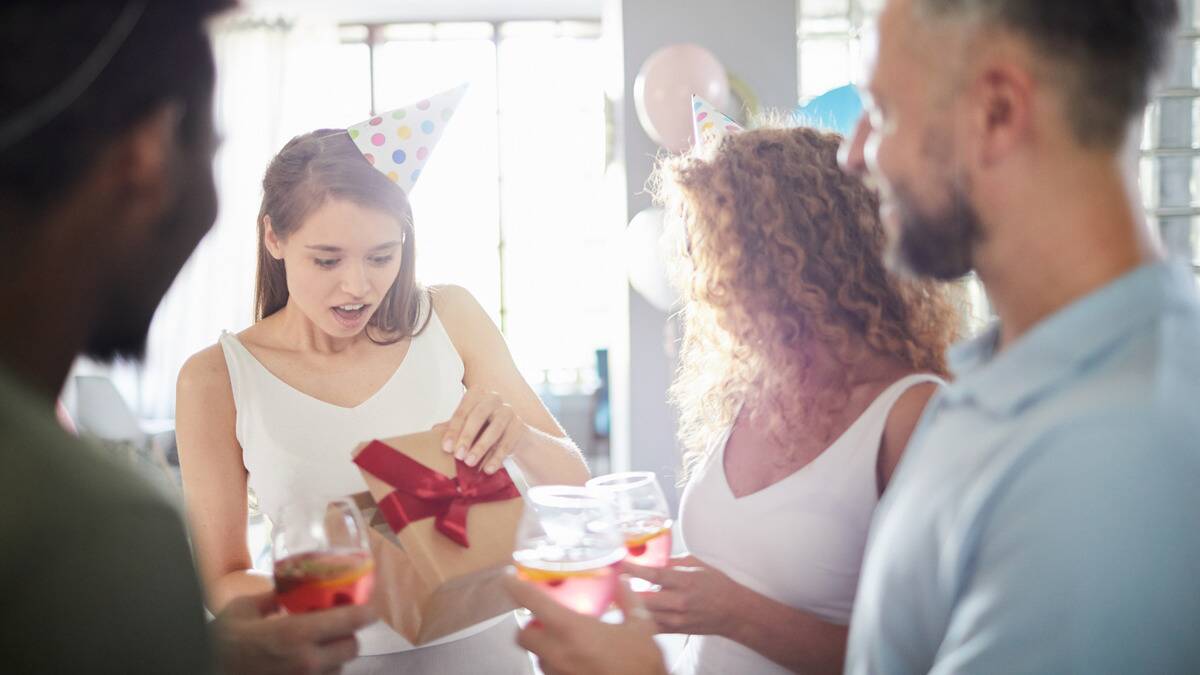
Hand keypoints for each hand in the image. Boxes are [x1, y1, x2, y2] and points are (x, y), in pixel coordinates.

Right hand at [212, 591, 375, 674]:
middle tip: (338, 627)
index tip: (368, 609)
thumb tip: (286, 589)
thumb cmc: (221, 642)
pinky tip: (305, 664)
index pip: (350, 622)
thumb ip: (272, 597)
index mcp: (296, 634)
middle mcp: (307, 662)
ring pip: (339, 669)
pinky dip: (320, 672)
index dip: (364, 613)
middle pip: (352, 648)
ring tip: (317, 648)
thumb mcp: (243, 609)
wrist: (206, 669)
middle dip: (348, 636)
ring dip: (334, 657)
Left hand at [434, 386, 529, 474]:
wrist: (512, 434)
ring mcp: (508, 411)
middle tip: (458, 456)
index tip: (446, 448)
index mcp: (477, 394)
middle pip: (479, 416)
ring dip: (481, 447)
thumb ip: (452, 427)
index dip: (453, 430)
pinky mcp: (520, 426)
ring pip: (495, 429)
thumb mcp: (467, 425)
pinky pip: (508, 443)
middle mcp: (494, 398)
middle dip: (467, 436)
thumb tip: (432, 432)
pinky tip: (487, 469)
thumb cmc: (483, 427)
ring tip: (470, 463)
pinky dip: (496, 457)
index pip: (463, 411)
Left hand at [505, 572, 666, 674]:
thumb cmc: (641, 663)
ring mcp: (559, 673)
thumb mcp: (640, 626)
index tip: (509, 580)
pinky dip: (558, 664)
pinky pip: (552, 672)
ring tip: (566, 642)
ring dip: (544, 647)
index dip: (516, 588)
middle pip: (523, 636)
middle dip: (529, 627)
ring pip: (537, 657)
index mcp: (572, 630)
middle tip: (544, 620)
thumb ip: (628, 601)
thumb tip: (622, 583)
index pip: (533, 603)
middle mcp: (558, 653)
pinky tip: (578, 660)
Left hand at [622, 555, 743, 635]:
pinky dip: (637, 620)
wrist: (733, 612)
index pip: (653, 574)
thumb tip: (650, 558)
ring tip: (615, 596)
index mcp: (684, 581)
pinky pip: (650, 628)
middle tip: (610, 581)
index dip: (632, 568)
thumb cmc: (716, 585)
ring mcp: (676, 618)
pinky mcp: (674, 630)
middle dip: (624, 591)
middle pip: (643, 599)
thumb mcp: (696, 564)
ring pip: (643, 615)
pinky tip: (629, 611)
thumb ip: (671, 562)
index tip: (617, 562)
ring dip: (628, 606)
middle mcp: (679, 601)